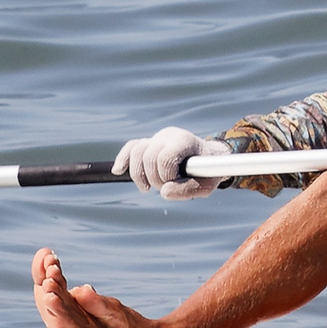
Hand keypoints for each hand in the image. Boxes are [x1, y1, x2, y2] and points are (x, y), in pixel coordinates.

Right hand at [112, 127, 231, 200]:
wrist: (209, 158)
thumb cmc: (208, 172)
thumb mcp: (206, 185)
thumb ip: (187, 190)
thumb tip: (164, 192)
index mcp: (184, 141)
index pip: (165, 157)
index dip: (167, 176)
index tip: (175, 184)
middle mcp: (169, 135)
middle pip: (148, 156)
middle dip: (154, 178)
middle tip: (165, 188)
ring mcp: (157, 137)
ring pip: (136, 151)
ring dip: (138, 174)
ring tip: (147, 188)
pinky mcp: (149, 143)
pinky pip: (131, 147)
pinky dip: (123, 159)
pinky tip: (117, 171)